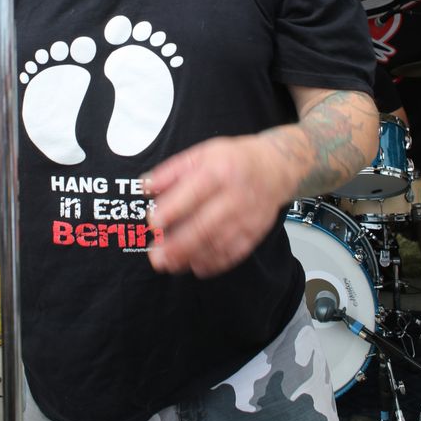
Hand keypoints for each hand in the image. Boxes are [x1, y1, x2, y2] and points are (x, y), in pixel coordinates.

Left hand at [146, 134, 291, 277]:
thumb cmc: (234, 159)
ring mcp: (247, 216)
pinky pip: (234, 252)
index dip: (172, 209)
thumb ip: (171, 170)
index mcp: (219, 170)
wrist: (275, 167)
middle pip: (205, 224)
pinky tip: (196, 267)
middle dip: (178, 244)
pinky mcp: (255, 232)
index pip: (193, 192)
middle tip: (156, 256)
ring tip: (169, 264)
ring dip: (192, 257)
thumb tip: (146, 185)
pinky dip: (214, 263)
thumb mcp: (201, 153)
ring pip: (218, 242)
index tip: (153, 222)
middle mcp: (235, 194)